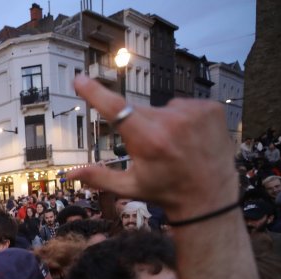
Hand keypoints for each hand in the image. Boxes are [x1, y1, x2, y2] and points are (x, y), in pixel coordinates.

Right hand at [68, 74, 237, 219]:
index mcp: (148, 141)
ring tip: (174, 145)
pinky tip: (190, 137)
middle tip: (152, 149)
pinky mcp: (210, 108)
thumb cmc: (166, 191)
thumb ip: (98, 177)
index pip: (116, 109)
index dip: (95, 93)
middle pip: (139, 111)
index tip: (80, 79)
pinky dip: (183, 118)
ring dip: (162, 122)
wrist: (209, 197)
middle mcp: (171, 123)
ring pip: (162, 108)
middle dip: (138, 125)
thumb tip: (70, 174)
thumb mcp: (130, 187)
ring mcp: (194, 113)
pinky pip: (184, 105)